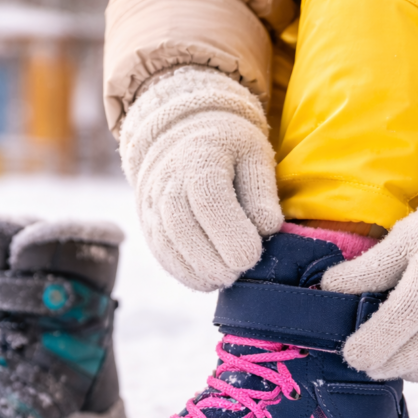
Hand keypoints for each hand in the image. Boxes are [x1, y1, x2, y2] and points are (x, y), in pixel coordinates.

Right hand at [119, 66, 282, 291]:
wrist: (183, 136)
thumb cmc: (229, 148)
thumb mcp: (255, 155)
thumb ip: (262, 192)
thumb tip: (267, 228)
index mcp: (200, 157)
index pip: (208, 200)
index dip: (230, 233)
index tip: (251, 256)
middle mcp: (169, 180)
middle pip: (182, 227)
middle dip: (214, 260)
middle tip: (240, 271)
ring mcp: (153, 203)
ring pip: (167, 244)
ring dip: (198, 270)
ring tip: (226, 279)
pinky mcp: (149, 223)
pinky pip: (161, 253)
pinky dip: (184, 273)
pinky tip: (207, 280)